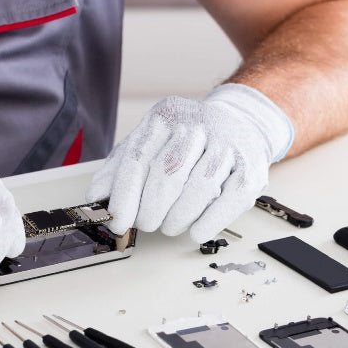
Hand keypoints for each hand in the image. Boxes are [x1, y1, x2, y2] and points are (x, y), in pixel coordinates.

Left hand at [85, 83, 292, 242]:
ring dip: (178, 217)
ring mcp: (228, 144)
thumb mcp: (147, 145)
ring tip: (169, 226)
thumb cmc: (185, 142)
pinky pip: (230, 199)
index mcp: (165, 116)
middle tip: (146, 224)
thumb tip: (95, 200)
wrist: (239, 124)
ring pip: (200, 187)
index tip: (116, 222)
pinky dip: (209, 222)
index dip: (124, 196)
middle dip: (151, 209)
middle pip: (168, 173)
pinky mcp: (251, 166)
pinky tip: (196, 231)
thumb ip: (119, 169)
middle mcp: (198, 124)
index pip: (138, 158)